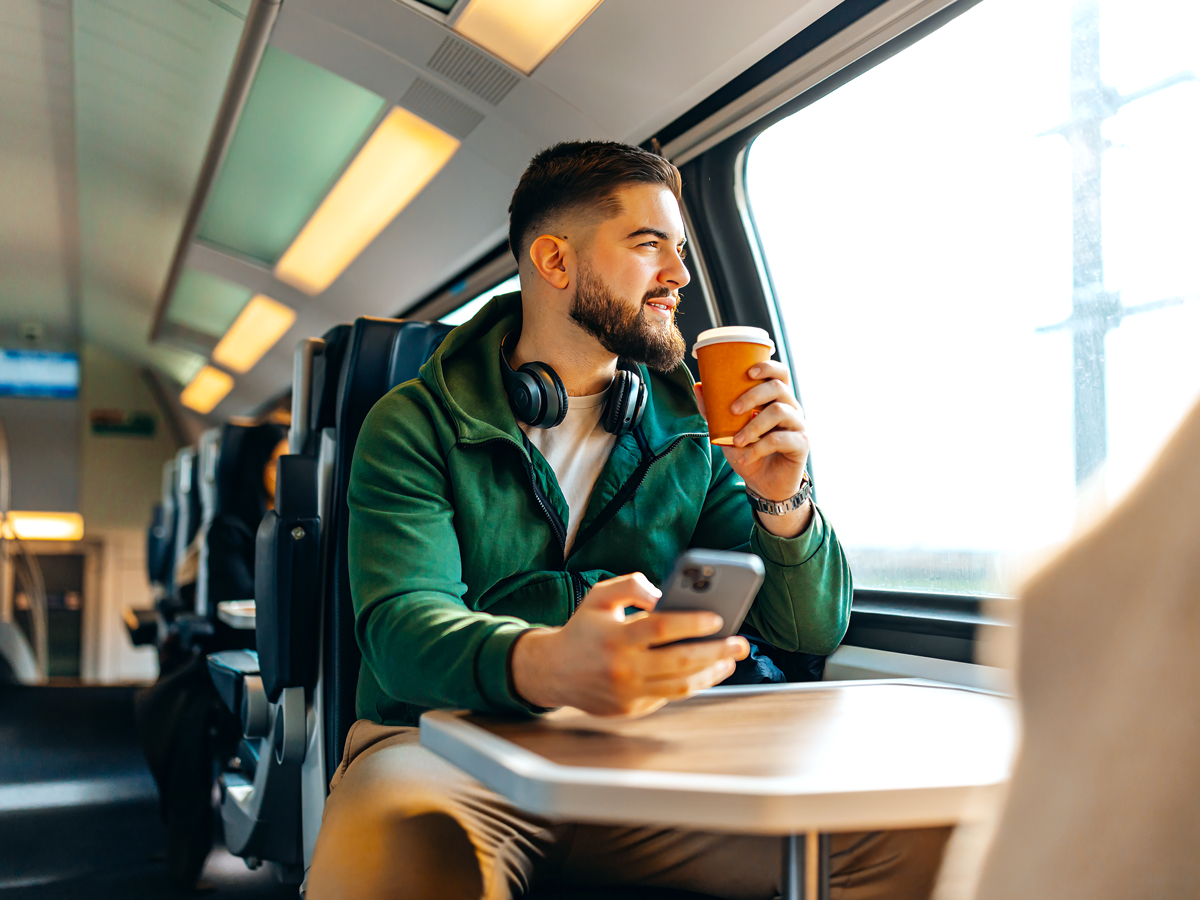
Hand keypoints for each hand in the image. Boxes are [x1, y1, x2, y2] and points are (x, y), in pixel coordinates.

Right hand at [510, 573, 749, 716]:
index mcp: (615, 637)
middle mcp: (623, 668)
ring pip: (681, 685)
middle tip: (739, 642)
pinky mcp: (632, 708)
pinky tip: (707, 670)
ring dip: (712, 673)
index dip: (692, 622)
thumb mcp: (599, 596)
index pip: (661, 629)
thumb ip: (630, 584)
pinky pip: (670, 696)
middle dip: (716, 651)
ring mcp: (628, 693)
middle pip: (680, 661)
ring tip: (731, 658)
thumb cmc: (584, 629)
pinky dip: (692, 683)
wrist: (554, 672)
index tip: (717, 618)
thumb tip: (661, 594)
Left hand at [694, 360, 811, 536]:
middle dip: (753, 395)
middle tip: (733, 410)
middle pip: (778, 388)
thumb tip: (699, 386)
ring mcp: (799, 425)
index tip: (748, 373)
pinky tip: (744, 458)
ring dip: (754, 426)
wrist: (763, 484)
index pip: (779, 373)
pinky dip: (758, 448)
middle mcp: (791, 408)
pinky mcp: (802, 444)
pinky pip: (780, 439)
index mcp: (776, 399)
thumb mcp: (727, 431)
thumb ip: (714, 411)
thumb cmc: (748, 452)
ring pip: (780, 411)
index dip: (767, 367)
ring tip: (737, 441)